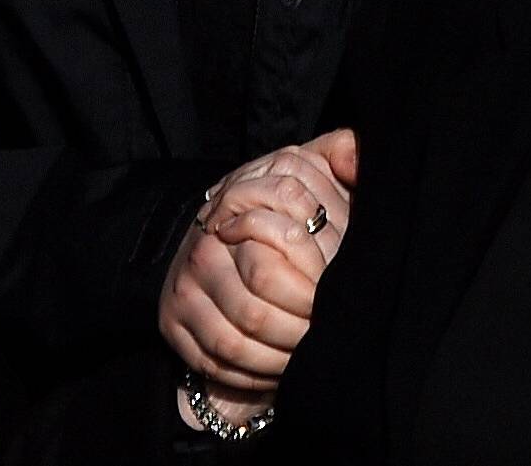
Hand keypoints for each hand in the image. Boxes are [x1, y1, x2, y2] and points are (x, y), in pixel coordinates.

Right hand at [160, 129, 357, 397]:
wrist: (213, 250)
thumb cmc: (278, 216)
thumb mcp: (308, 173)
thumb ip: (337, 155)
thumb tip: (357, 156)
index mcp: (237, 205)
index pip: (285, 242)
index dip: (319, 274)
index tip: (337, 288)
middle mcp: (205, 246)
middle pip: (262, 300)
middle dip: (302, 325)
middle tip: (326, 331)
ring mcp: (185, 287)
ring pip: (240, 337)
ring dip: (282, 357)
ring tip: (309, 354)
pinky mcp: (173, 323)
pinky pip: (217, 362)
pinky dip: (254, 375)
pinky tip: (279, 370)